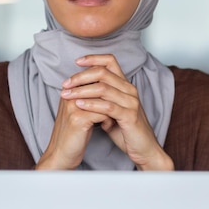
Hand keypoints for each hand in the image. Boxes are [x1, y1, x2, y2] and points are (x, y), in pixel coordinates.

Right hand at [35, 82, 109, 169]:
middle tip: (116, 108)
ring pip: (102, 99)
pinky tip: (107, 127)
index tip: (113, 100)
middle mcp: (69, 95)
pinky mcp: (78, 119)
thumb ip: (90, 99)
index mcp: (69, 91)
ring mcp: (72, 106)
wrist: (61, 155)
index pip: (92, 77)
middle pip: (98, 85)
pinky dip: (108, 120)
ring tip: (113, 117)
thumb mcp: (80, 112)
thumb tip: (108, 88)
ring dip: (111, 108)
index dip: (107, 87)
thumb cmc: (74, 134)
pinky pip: (102, 113)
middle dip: (111, 97)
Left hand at [58, 54, 173, 170]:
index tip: (76, 61)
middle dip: (81, 76)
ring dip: (81, 90)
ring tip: (67, 95)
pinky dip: (91, 104)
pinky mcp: (130, 116)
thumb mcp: (110, 111)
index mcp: (124, 85)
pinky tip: (79, 105)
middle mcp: (129, 90)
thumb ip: (98, 99)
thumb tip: (79, 92)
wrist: (142, 149)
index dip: (93, 58)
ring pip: (103, 88)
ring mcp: (131, 102)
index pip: (110, 61)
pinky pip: (108, 106)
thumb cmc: (125, 130)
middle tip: (65, 83)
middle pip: (102, 72)